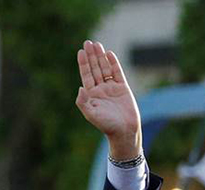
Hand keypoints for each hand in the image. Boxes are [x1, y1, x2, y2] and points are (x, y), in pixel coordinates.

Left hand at [76, 41, 141, 160]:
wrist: (124, 131)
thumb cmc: (106, 125)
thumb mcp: (91, 114)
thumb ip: (83, 102)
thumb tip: (80, 87)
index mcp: (91, 95)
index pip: (86, 75)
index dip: (83, 63)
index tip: (81, 52)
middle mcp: (100, 89)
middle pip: (95, 68)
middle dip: (91, 56)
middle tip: (88, 43)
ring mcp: (111, 88)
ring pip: (105, 68)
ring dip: (101, 57)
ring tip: (97, 44)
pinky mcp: (122, 88)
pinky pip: (117, 73)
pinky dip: (113, 63)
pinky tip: (109, 54)